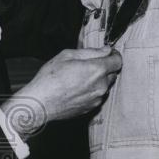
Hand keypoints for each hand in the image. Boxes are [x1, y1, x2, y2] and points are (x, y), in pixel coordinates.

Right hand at [0, 47, 120, 137]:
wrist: (41, 103)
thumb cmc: (50, 78)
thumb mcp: (67, 56)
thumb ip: (90, 52)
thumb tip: (106, 50)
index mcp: (96, 70)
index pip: (117, 61)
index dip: (113, 55)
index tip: (107, 53)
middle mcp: (101, 85)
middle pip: (113, 73)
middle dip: (104, 67)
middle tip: (87, 65)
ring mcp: (97, 98)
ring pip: (105, 85)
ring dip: (98, 80)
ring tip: (79, 78)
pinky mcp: (91, 108)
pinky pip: (97, 96)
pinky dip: (91, 91)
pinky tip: (76, 89)